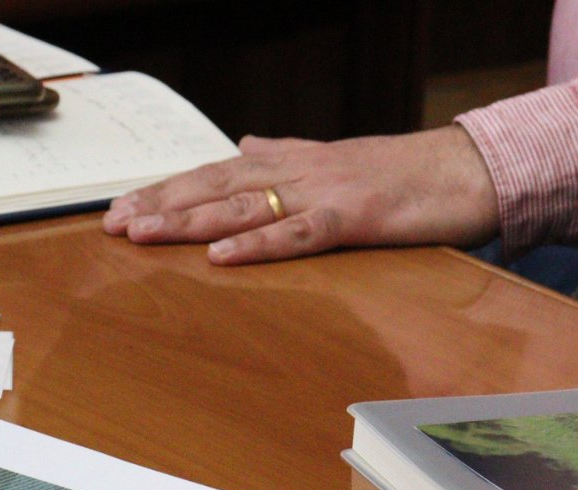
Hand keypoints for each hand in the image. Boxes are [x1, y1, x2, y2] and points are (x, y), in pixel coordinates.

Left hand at [102, 125, 499, 264]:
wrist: (465, 169)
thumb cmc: (399, 173)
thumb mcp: (330, 161)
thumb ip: (283, 154)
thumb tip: (244, 145)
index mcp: (288, 163)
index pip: (212, 176)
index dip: (166, 191)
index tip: (121, 207)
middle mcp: (295, 172)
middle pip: (214, 188)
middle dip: (160, 205)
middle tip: (112, 224)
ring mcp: (322, 193)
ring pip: (243, 207)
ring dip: (189, 222)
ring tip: (144, 234)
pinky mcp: (352, 218)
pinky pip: (297, 234)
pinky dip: (257, 245)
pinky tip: (220, 256)